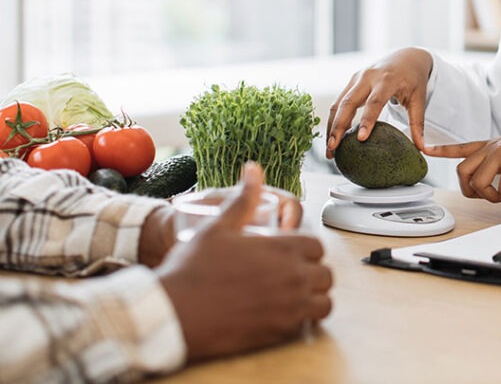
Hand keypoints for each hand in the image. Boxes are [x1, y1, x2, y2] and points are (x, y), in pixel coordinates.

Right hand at [156, 164, 332, 361]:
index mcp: (283, 249)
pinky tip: (280, 315)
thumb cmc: (193, 268)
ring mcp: (290, 308)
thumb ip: (243, 199)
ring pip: (324, 304)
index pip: (317, 246)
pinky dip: (300, 320)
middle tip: (292, 275)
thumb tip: (253, 169)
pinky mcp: (279, 333)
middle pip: (325, 275)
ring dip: (313, 299)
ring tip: (293, 297)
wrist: (175, 314)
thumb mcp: (218, 227)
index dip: (306, 249)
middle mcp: (293, 278)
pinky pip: (306, 327)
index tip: (291, 254)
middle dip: (313, 273)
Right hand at [326, 47, 432, 156]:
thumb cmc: (413, 78)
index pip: (374, 102)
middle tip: (333, 148)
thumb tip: (420, 149)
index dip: (366, 120)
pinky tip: (332, 136)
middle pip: (348, 102)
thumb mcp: (419, 98)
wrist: (407, 56)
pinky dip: (334, 119)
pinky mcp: (351, 81)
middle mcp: (368, 77)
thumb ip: (417, 123)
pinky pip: (339, 101)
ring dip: (331, 125)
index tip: (360, 138)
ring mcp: (357, 78)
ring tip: (329, 148)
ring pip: (338, 102)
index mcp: (387, 80)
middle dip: (338, 126)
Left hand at [424, 124, 500, 202]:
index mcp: (493, 144)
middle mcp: (493, 146)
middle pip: (462, 172)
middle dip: (471, 192)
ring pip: (479, 184)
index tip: (425, 148)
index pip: (461, 146)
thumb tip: (497, 179)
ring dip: (493, 197)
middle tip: (490, 196)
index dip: (442, 150)